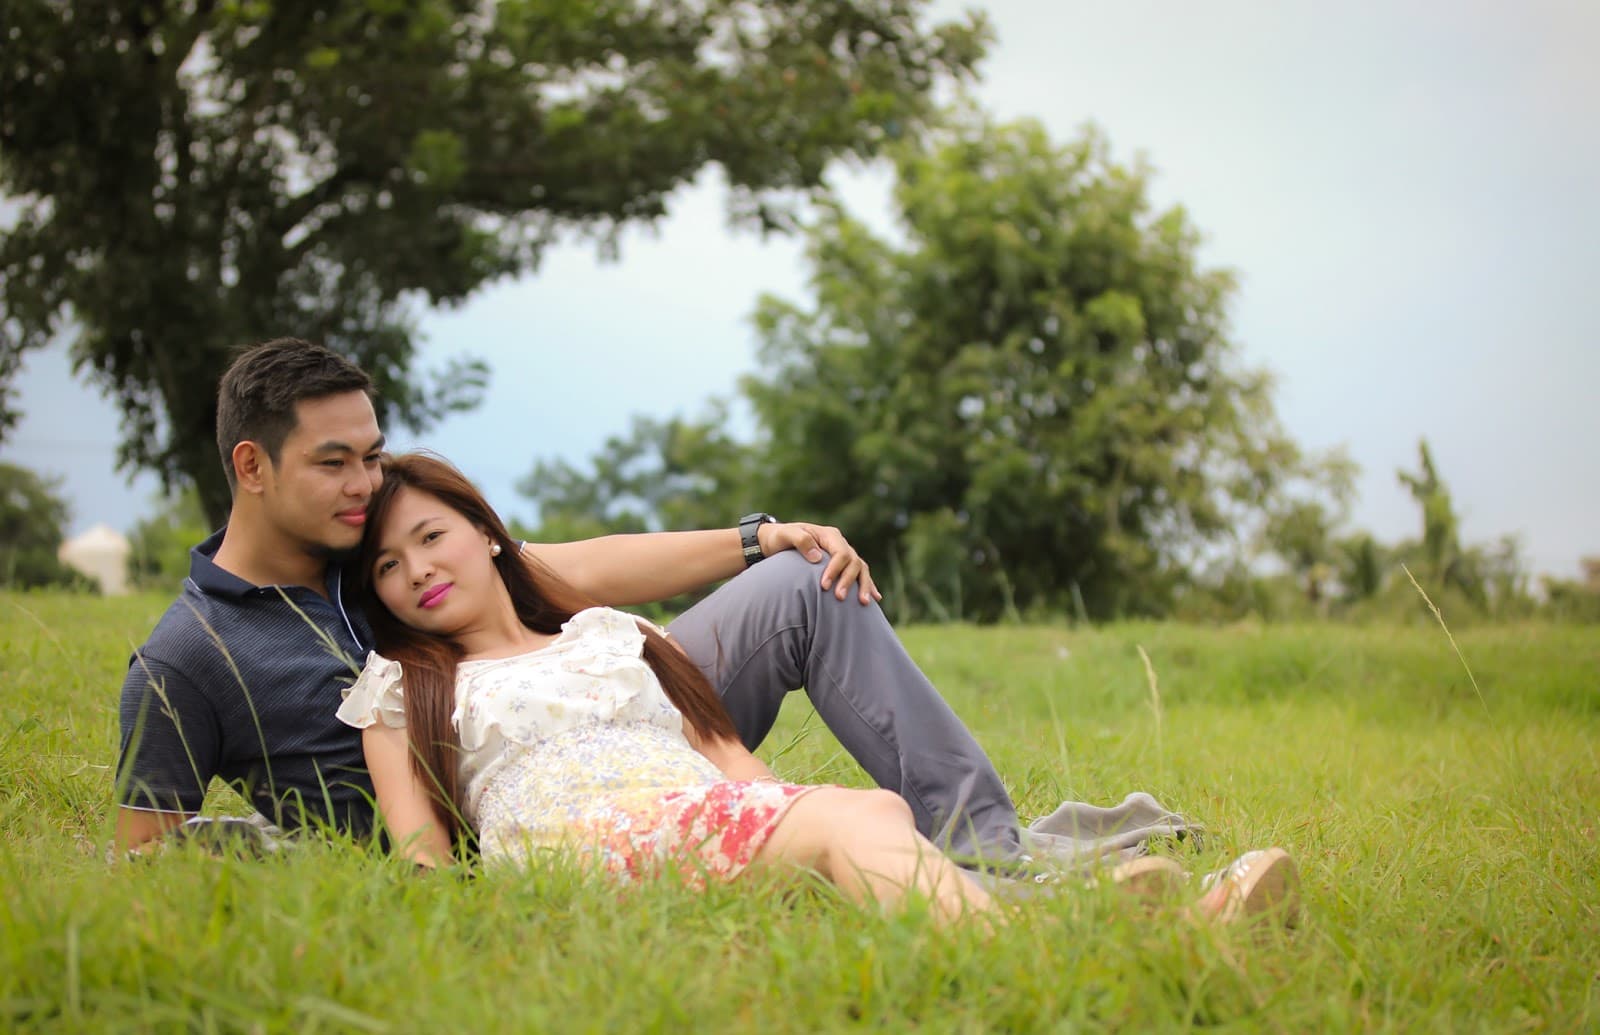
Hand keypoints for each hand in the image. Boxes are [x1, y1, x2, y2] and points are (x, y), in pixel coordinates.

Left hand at [758, 521, 882, 604]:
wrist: (776, 542)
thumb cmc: (779, 538)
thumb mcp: (785, 535)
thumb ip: (800, 541)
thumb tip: (818, 558)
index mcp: (829, 535)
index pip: (840, 553)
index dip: (835, 570)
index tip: (824, 586)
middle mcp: (839, 544)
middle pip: (854, 562)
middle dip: (849, 581)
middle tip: (839, 598)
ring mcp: (843, 555)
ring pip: (861, 569)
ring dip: (864, 585)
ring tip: (864, 603)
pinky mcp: (842, 566)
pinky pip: (859, 575)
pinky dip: (868, 585)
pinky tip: (875, 598)